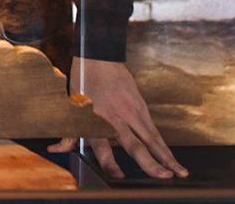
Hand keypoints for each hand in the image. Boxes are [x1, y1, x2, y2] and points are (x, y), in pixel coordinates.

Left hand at [48, 57, 186, 179]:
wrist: (98, 57)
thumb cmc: (82, 84)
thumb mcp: (71, 108)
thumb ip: (68, 134)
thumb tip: (55, 150)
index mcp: (96, 121)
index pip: (102, 147)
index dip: (110, 163)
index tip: (119, 176)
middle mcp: (116, 118)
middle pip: (136, 144)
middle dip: (151, 163)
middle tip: (164, 177)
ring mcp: (132, 112)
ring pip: (152, 138)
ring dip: (166, 157)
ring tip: (180, 172)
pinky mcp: (141, 106)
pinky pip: (154, 130)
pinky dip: (163, 145)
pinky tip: (171, 157)